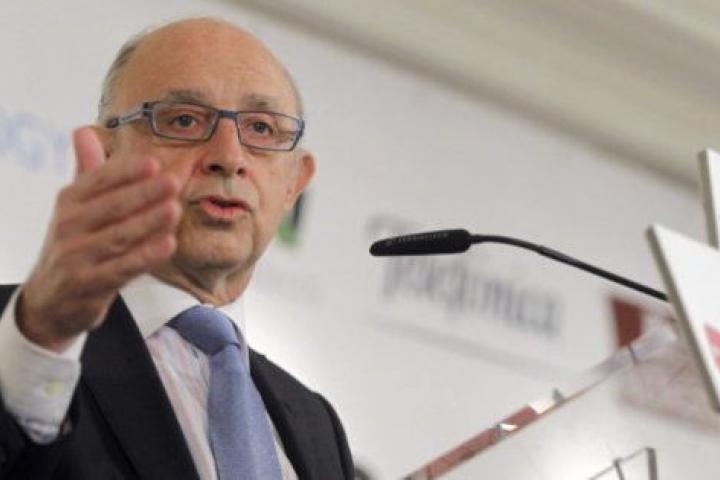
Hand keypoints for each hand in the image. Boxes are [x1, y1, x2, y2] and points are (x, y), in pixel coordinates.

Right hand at [17, 127, 180, 351]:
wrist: (50, 299)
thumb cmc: (74, 243)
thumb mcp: (75, 207)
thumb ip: (87, 172)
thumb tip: (84, 131)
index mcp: (69, 201)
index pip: (98, 181)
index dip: (125, 172)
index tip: (153, 162)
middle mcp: (69, 226)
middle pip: (111, 207)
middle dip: (143, 194)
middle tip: (173, 183)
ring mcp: (77, 256)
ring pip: (119, 237)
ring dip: (148, 223)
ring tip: (174, 210)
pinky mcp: (89, 284)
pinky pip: (123, 268)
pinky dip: (146, 256)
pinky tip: (168, 244)